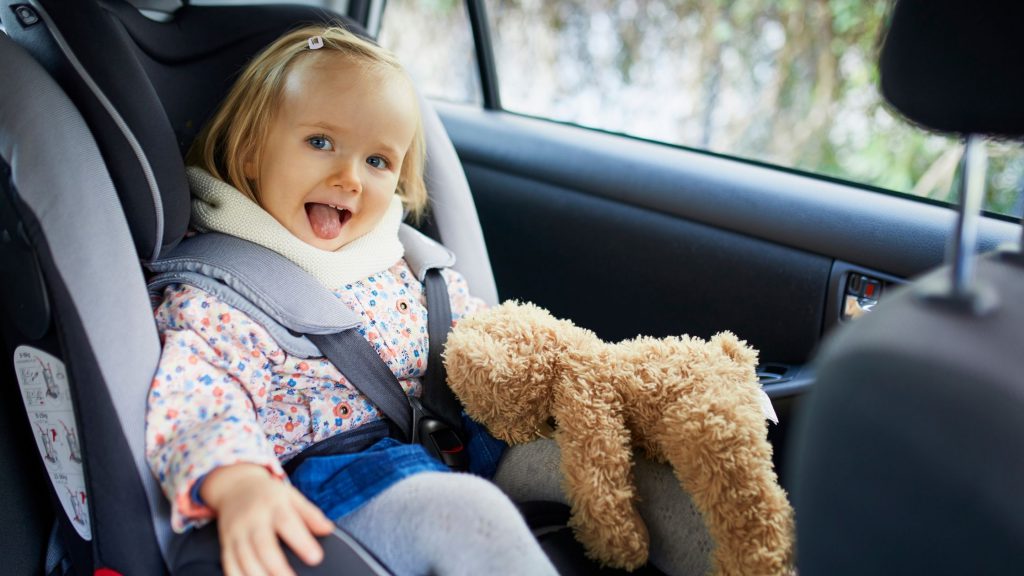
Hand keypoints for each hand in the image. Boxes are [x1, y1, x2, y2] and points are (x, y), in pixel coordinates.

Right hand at [201, 463, 333, 575]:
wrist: (234, 486)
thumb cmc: (267, 495)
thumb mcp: (291, 497)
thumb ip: (310, 514)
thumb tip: (328, 529)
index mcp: (273, 505)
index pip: (287, 523)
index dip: (301, 541)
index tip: (315, 558)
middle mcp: (253, 519)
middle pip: (263, 546)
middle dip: (278, 567)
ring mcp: (237, 533)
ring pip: (245, 559)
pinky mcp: (226, 544)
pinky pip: (229, 564)